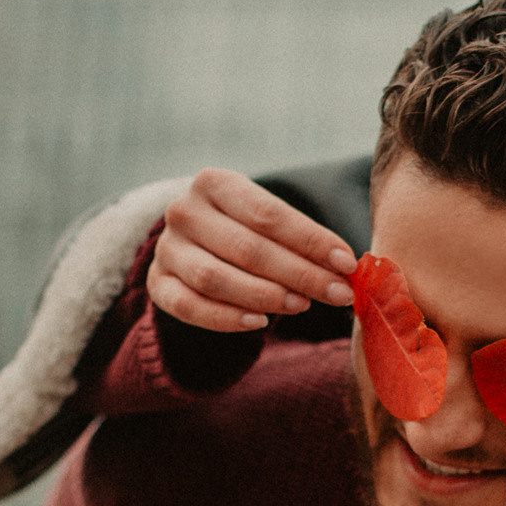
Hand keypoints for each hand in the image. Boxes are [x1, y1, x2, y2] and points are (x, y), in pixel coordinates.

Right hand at [148, 168, 358, 331]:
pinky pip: (190, 307)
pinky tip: (259, 322)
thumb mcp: (270, 222)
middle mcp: (183, 211)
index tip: (347, 263)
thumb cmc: (248, 231)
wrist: (198, 246)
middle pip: (247, 248)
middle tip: (337, 293)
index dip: (311, 241)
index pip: (268, 214)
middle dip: (299, 274)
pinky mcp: (158, 284)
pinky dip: (226, 318)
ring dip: (265, 296)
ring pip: (216, 278)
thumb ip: (302, 240)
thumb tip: (346, 268)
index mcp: (214, 183)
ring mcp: (167, 249)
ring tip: (303, 305)